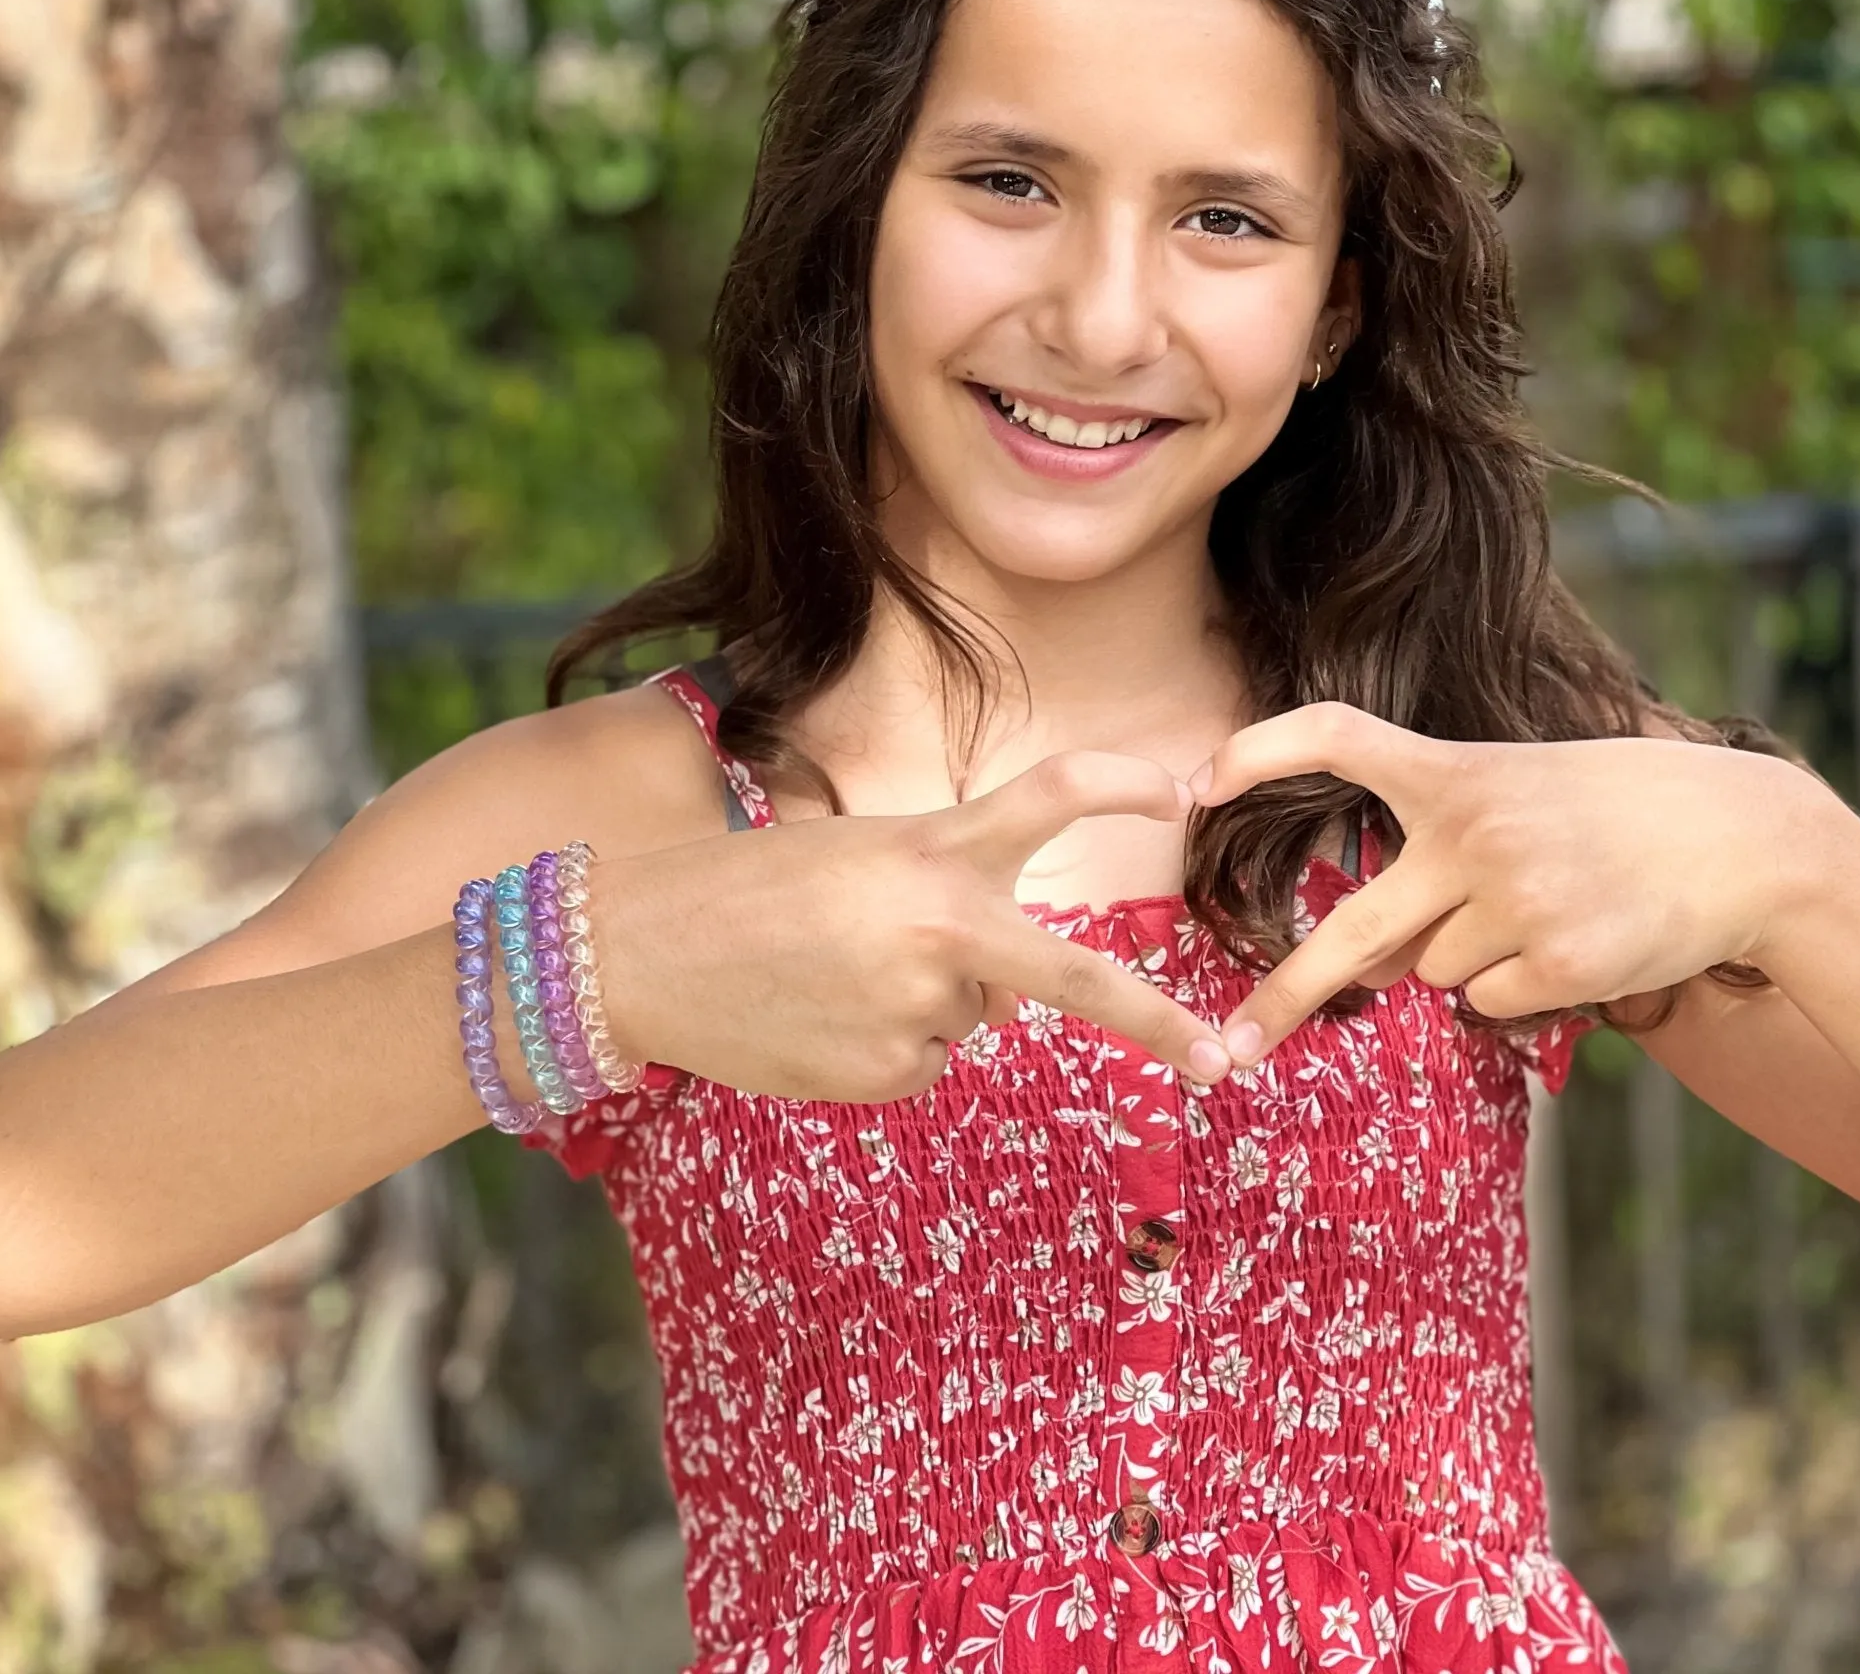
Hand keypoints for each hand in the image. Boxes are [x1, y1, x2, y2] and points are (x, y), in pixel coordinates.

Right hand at [598, 752, 1232, 1101]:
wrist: (635, 954)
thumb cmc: (745, 889)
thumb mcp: (854, 859)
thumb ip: (945, 906)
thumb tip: (1000, 1007)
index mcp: (929, 849)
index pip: (1047, 796)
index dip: (1118, 782)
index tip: (1178, 789)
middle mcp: (939, 931)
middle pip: (1070, 978)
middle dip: (1154, 1023)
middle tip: (1223, 1063)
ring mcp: (915, 1012)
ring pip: (968, 1018)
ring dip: (926, 1002)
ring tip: (828, 975)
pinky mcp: (885, 1076)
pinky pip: (923, 1063)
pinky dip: (887, 1047)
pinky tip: (820, 1020)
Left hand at [1189, 704, 1821, 1064]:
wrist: (1745, 838)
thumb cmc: (1615, 811)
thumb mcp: (1518, 798)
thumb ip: (1435, 863)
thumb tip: (1372, 972)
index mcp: (1457, 771)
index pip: (1338, 734)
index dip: (1261, 750)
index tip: (1198, 784)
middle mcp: (1476, 833)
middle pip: (1352, 930)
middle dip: (1287, 992)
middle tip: (1235, 1043)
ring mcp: (1519, 900)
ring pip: (1434, 973)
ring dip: (1467, 959)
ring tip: (1548, 906)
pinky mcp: (1563, 962)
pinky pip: (1489, 1004)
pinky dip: (1516, 991)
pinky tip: (1577, 942)